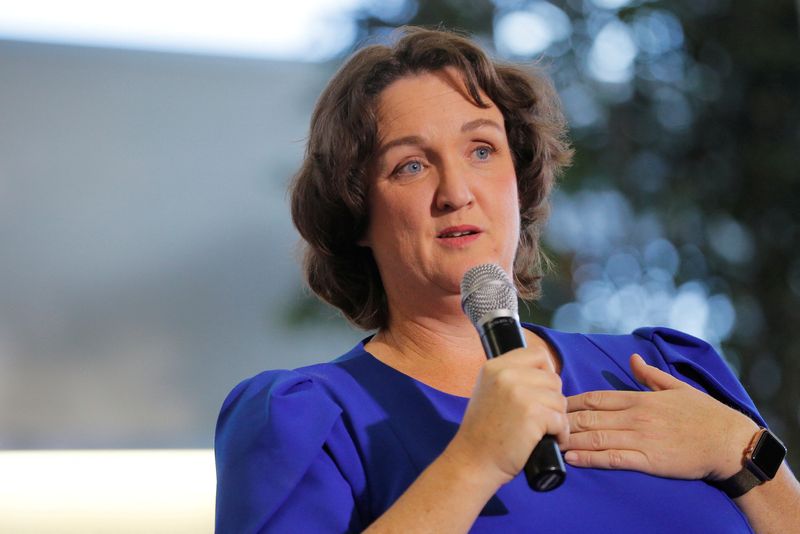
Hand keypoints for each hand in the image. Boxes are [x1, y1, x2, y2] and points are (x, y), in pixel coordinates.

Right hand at [447, 347, 568, 486]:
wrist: (473, 461)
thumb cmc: (483, 431)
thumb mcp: (488, 390)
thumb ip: (510, 376)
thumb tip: (544, 371)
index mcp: (495, 366)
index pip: (537, 354)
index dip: (546, 372)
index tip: (541, 390)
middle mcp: (507, 375)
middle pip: (553, 379)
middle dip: (552, 400)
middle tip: (538, 418)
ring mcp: (520, 394)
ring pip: (560, 400)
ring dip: (556, 418)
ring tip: (540, 431)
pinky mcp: (533, 415)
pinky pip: (562, 421)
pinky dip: (560, 434)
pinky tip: (547, 441)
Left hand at [564, 354, 758, 480]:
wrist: (730, 442)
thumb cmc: (705, 414)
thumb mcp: (677, 387)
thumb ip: (650, 374)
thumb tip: (632, 357)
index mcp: (641, 398)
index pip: (596, 398)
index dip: (571, 401)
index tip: (552, 403)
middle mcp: (636, 417)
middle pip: (590, 416)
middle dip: (562, 419)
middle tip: (541, 420)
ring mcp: (641, 439)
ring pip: (597, 436)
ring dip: (570, 438)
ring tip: (548, 439)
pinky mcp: (648, 460)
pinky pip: (612, 458)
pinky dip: (589, 458)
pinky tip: (572, 458)